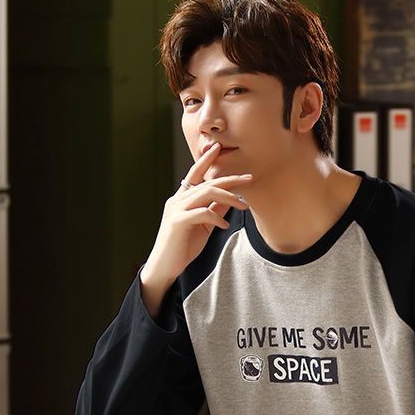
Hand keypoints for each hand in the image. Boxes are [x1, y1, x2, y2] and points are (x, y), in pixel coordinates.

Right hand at [145, 142, 252, 282]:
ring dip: (228, 197)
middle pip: (207, 183)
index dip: (205, 160)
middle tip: (249, 179)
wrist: (165, 267)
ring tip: (243, 205)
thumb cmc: (183, 247)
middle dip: (230, 179)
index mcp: (182, 199)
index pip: (195, 174)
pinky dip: (216, 217)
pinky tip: (225, 225)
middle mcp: (177, 200)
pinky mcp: (177, 222)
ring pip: (205, 194)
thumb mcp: (203, 227)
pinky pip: (201, 213)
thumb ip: (214, 211)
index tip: (218, 147)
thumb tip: (231, 200)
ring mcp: (176, 210)